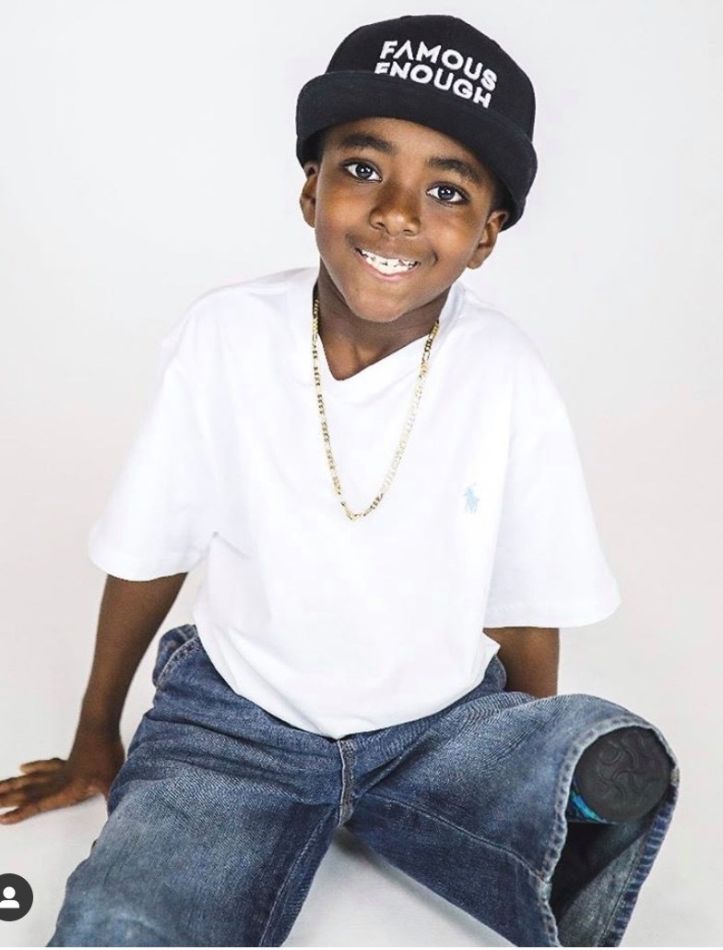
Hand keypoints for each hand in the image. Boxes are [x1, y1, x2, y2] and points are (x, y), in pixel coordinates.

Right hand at [0, 729, 124, 824]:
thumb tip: (117, 818)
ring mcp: (62, 769)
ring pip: (31, 779)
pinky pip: (45, 765)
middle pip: (27, 792)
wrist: (102, 725)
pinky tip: (22, 768)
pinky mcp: (68, 760)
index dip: (20, 812)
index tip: (2, 818)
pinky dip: (32, 768)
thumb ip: (112, 801)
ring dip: (13, 784)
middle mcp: (59, 780)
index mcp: (67, 789)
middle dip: (6, 799)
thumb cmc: (108, 754)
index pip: (38, 804)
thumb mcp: (113, 781)